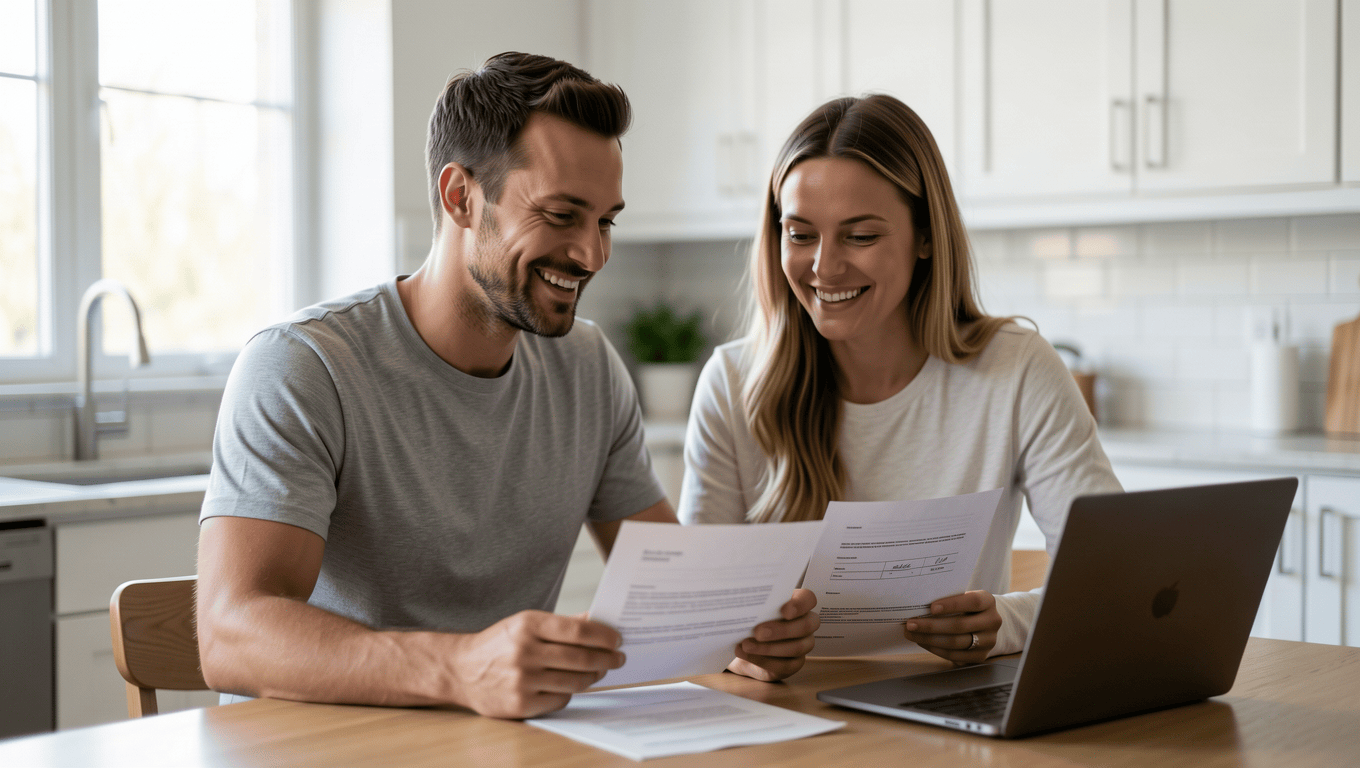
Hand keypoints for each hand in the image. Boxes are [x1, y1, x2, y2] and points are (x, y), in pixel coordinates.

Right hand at [448, 610, 624, 718]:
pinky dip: (571, 692)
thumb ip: (561, 623)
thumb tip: (596, 620)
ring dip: (594, 676)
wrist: (461, 670)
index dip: (603, 636)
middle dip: (606, 659)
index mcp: (527, 625)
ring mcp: (522, 680)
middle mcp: (524, 652)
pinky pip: (560, 699)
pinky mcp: (520, 704)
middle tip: (618, 658)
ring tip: (600, 671)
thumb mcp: (525, 623)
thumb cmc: (499, 644)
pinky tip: (573, 684)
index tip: (617, 639)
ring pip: (575, 681)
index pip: (577, 631)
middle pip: (580, 658)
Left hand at [727, 589, 818, 681]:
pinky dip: (763, 660)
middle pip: (805, 626)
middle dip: (781, 630)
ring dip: (769, 648)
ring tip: (747, 645)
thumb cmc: (752, 619)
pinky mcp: (793, 664)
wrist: (744, 643)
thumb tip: (747, 606)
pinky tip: (747, 654)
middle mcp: (805, 624)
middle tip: (758, 632)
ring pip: (796, 648)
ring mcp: (802, 645)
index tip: (784, 611)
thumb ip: (755, 605)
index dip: (800, 605)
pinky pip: (785, 666)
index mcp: (798, 604)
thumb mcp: (752, 609)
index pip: (808, 599)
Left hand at [904, 590, 1001, 663]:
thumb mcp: (963, 597)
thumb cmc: (966, 606)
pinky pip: (955, 655)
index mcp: (988, 601)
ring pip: (956, 643)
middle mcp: (992, 621)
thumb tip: (918, 604)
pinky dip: (936, 649)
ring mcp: (989, 641)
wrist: (985, 622)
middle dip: (932, 626)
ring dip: (930, 639)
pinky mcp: (980, 656)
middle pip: (960, 625)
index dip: (952, 604)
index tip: (931, 607)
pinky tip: (923, 642)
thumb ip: (948, 599)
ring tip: (912, 634)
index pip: (972, 602)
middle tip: (910, 624)